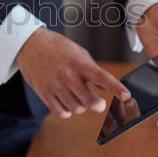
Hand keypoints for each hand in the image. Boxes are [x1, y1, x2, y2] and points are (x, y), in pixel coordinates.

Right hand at [16, 28, 130, 118]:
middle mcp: (68, 75)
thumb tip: (106, 88)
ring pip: (76, 108)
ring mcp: (55, 85)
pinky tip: (67, 103)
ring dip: (81, 107)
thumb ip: (93, 71)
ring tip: (78, 98)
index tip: (127, 96)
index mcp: (79, 62)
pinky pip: (60, 112)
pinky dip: (67, 112)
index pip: (103, 77)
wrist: (30, 44)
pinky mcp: (43, 92)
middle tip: (99, 103)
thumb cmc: (58, 48)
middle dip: (98, 105)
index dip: (116, 88)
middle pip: (89, 101)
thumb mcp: (78, 53)